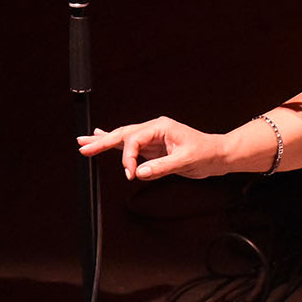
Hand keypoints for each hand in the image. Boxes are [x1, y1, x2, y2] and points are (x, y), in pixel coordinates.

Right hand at [77, 116, 225, 180]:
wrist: (217, 155)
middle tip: (83, 147)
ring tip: (85, 142)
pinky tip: (103, 137)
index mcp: (160, 127)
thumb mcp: (185, 161)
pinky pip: (131, 145)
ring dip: (104, 140)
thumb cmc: (206, 153)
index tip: (130, 174)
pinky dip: (116, 144)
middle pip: (123, 134)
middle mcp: (154, 129)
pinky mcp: (153, 148)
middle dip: (102, 141)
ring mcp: (153, 138)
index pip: (134, 140)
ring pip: (123, 138)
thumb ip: (161, 167)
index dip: (128, 158)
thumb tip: (140, 172)